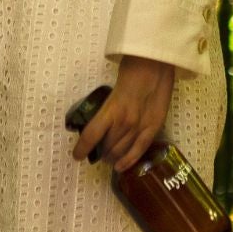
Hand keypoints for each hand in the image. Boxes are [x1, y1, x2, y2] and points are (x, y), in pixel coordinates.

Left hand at [71, 55, 174, 172]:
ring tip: (109, 159)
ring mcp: (140, 126)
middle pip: (107, 146)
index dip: (82, 149)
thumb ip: (108, 107)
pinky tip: (120, 167)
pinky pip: (139, 150)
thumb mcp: (112, 89)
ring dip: (113, 157)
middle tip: (98, 154)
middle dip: (100, 153)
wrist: (155, 63)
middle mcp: (124, 122)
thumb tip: (100, 121)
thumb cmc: (132, 69)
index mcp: (110, 110)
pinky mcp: (154, 128)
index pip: (91, 136)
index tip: (77, 155)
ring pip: (121, 151)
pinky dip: (129, 161)